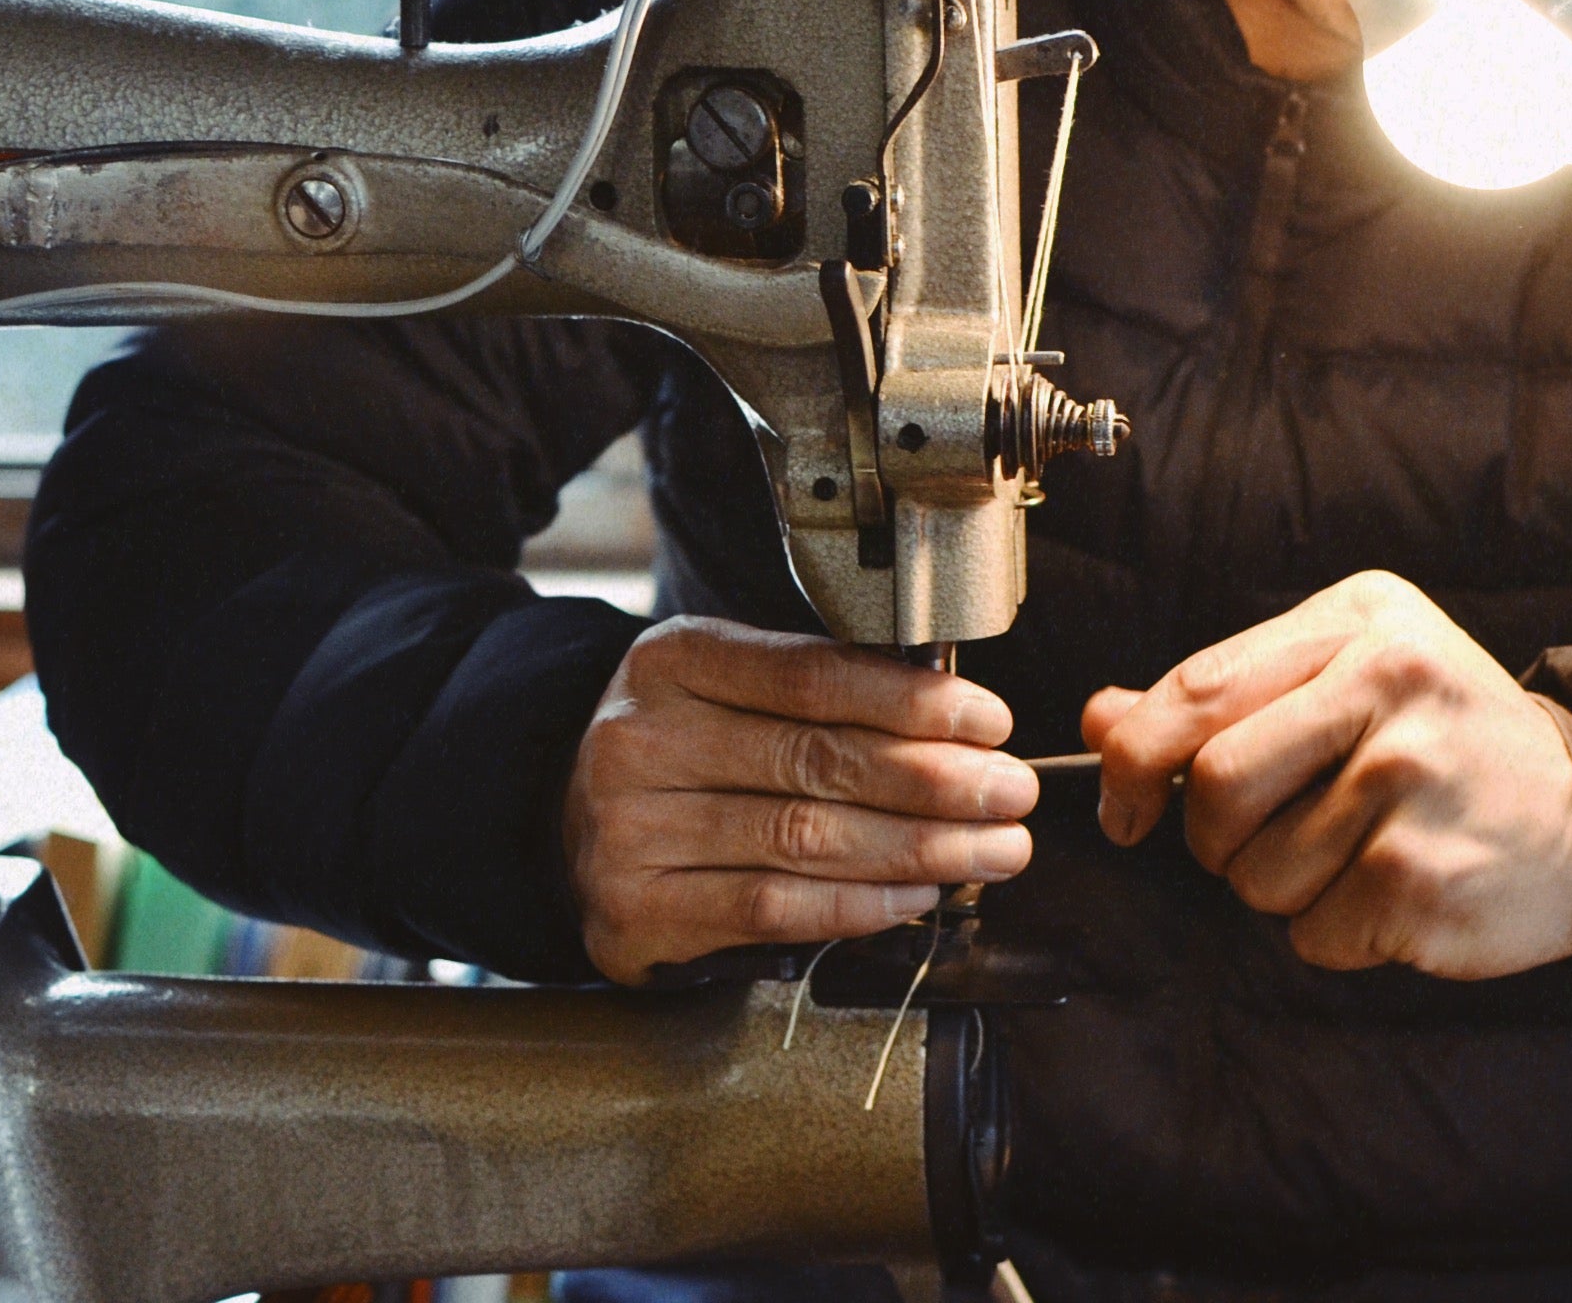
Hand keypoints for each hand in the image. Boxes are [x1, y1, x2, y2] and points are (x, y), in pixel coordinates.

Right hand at [562, 616, 1037, 985]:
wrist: (562, 815)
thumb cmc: (678, 745)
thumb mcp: (725, 684)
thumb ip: (816, 688)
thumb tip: (954, 715)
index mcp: (673, 660)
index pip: (812, 677)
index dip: (912, 702)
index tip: (988, 720)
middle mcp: (642, 740)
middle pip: (818, 761)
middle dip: (937, 781)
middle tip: (1010, 793)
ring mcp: (630, 830)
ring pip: (805, 840)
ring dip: (919, 849)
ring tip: (990, 849)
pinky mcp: (636, 911)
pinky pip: (773, 909)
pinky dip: (858, 905)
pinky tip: (918, 894)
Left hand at [1083, 570, 1571, 978]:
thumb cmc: (1449, 744)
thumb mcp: (1348, 682)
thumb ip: (1224, 698)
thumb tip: (1101, 720)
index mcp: (1362, 621)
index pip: (1199, 689)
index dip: (1134, 759)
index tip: (1124, 805)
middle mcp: (1390, 687)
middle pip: (1216, 786)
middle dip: (1211, 838)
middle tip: (1256, 843)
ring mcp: (1411, 782)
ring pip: (1255, 870)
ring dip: (1279, 889)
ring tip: (1353, 855)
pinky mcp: (1423, 876)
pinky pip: (1310, 931)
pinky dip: (1331, 931)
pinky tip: (1390, 893)